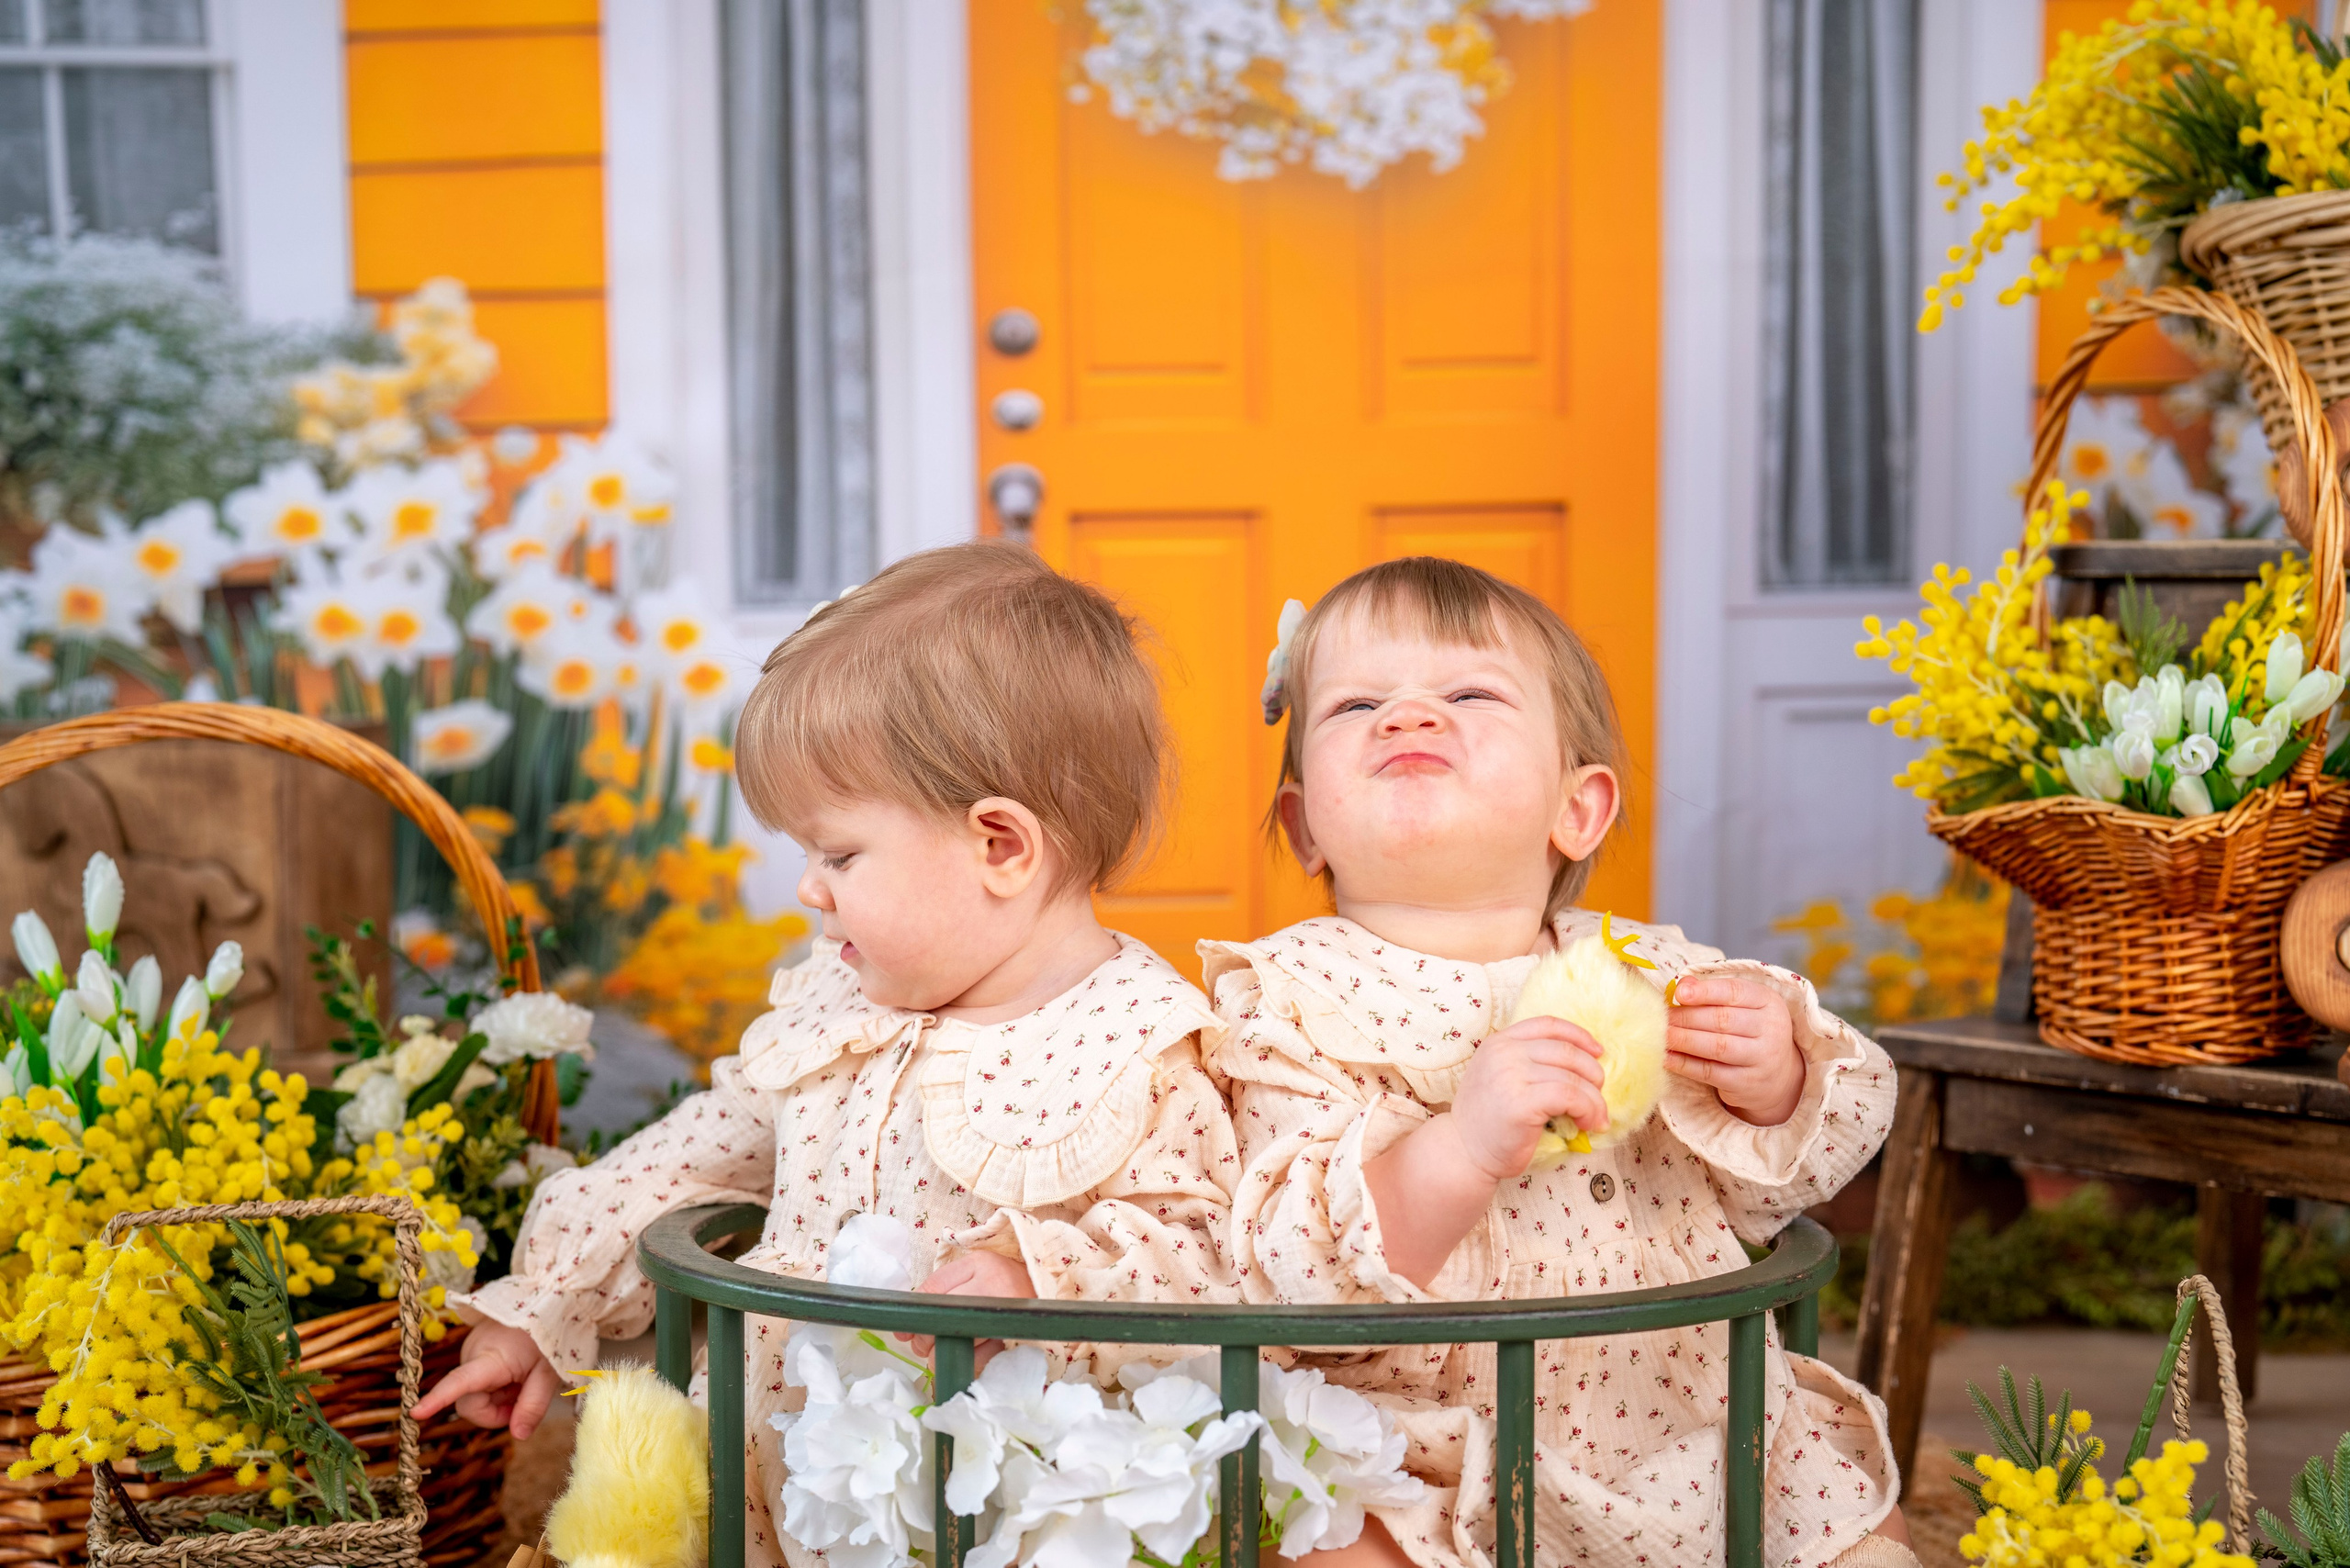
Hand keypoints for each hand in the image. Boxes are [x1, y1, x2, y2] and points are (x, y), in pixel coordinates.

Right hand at [411, 1322, 563, 1440]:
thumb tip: (517, 1436)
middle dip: (496, 1411)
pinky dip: (495, 1387)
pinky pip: (477, 1383)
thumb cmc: (549, 1336)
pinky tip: (513, 1373)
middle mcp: (471, 1352)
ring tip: (521, 1378)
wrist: (545, 1301)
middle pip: (471, 1403)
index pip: (459, 1382)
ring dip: (497, 1398)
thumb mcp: (548, 1374)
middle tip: (523, 1396)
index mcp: (490, 1357)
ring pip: (474, 1395)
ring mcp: (469, 1350)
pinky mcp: (472, 1350)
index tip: (416, 1412)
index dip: (438, 1400)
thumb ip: (533, 1406)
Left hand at [898, 1250, 1036, 1365]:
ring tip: (947, 1351)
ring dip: (943, 1355)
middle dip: (925, 1338)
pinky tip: (969, 1357)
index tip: (906, 1329)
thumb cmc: (1004, 1280)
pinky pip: (979, 1362)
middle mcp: (995, 1287)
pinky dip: (968, 1365)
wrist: (1048, 1290)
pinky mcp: (1017, 1341)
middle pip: (942, 1318)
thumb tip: (904, 1328)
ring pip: (957, 1343)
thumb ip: (940, 1290)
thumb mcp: (974, 1271)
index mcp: (980, 1264)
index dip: (915, 1314)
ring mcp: (1008, 1315)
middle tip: (924, 1344)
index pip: (933, 1290)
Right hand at [1442, 1016, 1606, 1184]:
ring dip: (1595, 1099)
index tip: (1597, 1052)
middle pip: (1567, 1051)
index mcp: (1499, 1042)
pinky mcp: (1522, 1102)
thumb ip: (1527, 1063)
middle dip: (1593, 1073)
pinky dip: (1588, 1110)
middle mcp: (1504, 1053)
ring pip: (1573, 1077)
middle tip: (1598, 1096)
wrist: (1465, 1152)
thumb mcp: (1501, 1077)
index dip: (1579, 1036)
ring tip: (1596, 1118)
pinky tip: (1587, 1124)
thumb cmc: (1489, 1120)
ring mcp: (1511, 1075)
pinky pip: (1571, 1097)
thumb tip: (1583, 1063)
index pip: (1548, 1025)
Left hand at [1666, 975, 1804, 1126]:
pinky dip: (1685, 1064)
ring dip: (1683, 1039)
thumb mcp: (1741, 1006)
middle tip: (1660, 1017)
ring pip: (1717, 1046)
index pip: (1735, 992)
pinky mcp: (1747, 1083)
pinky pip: (1710, 1072)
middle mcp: (1771, 1029)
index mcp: (1768, 1002)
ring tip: (1660, 1035)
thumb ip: (1713, 992)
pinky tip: (1666, 1057)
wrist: (1778, 1076)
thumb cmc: (1748, 1031)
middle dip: (1686, 1017)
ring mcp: (1762, 1058)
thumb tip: (1682, 984)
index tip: (1678, 994)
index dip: (1704, 992)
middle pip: (1722, 1019)